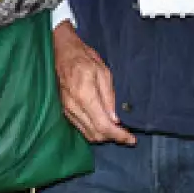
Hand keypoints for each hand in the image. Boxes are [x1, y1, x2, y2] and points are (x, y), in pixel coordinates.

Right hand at [52, 22, 134, 145]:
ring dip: (103, 136)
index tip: (131, 140)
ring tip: (116, 132)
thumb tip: (115, 120)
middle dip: (112, 137)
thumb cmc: (84, 58)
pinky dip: (93, 131)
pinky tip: (102, 126)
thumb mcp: (103, 72)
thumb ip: (109, 97)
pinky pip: (80, 128)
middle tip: (125, 134)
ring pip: (87, 134)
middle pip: (95, 134)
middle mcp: (74, 107)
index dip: (118, 136)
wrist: (62, 52)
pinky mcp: (64, 111)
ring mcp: (67, 110)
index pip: (103, 125)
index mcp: (85, 95)